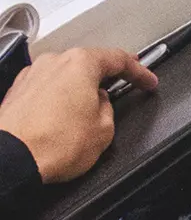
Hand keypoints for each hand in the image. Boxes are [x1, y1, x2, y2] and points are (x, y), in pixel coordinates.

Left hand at [0, 48, 156, 183]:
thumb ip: (108, 108)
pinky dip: (57, 97)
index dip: (139, 72)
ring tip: (89, 108)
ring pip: (63, 75)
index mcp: (80, 64)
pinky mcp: (15, 92)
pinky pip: (45, 88)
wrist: (12, 159)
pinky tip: (62, 115)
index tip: (148, 81)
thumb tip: (101, 103)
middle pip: (87, 63)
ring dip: (78, 87)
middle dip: (106, 75)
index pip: (118, 59)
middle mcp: (53, 63)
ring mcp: (30, 76)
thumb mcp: (104, 129)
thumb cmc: (54, 144)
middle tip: (123, 84)